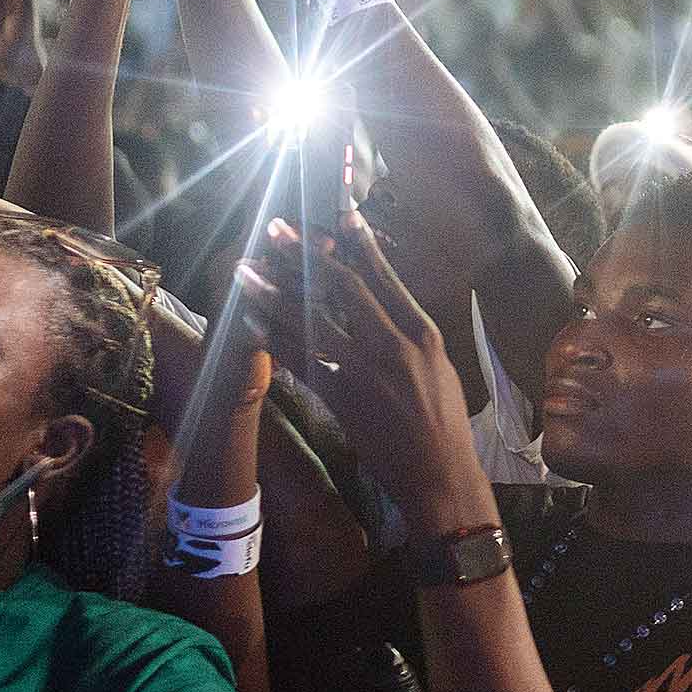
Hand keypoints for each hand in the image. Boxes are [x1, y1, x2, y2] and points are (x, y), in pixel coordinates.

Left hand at [237, 213, 482, 532]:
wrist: (441, 475)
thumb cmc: (444, 425)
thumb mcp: (440, 370)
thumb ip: (413, 339)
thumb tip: (388, 312)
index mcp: (424, 333)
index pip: (386, 278)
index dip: (359, 244)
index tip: (338, 215)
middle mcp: (396, 345)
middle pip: (344, 288)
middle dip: (305, 254)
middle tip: (276, 230)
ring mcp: (369, 371)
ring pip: (314, 319)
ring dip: (274, 292)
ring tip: (247, 271)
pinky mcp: (346, 399)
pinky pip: (302, 362)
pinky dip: (275, 341)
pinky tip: (251, 324)